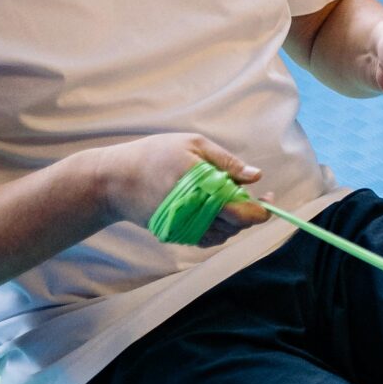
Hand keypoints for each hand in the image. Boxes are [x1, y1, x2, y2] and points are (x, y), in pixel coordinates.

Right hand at [101, 133, 266, 245]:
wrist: (112, 181)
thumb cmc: (154, 155)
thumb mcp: (193, 145)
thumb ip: (227, 162)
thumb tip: (256, 177)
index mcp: (204, 192)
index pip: (243, 213)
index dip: (262, 209)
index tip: (270, 198)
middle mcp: (196, 216)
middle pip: (237, 226)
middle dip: (250, 212)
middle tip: (248, 193)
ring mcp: (184, 229)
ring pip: (223, 234)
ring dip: (233, 220)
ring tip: (226, 198)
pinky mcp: (175, 235)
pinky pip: (206, 238)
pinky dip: (216, 227)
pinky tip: (212, 210)